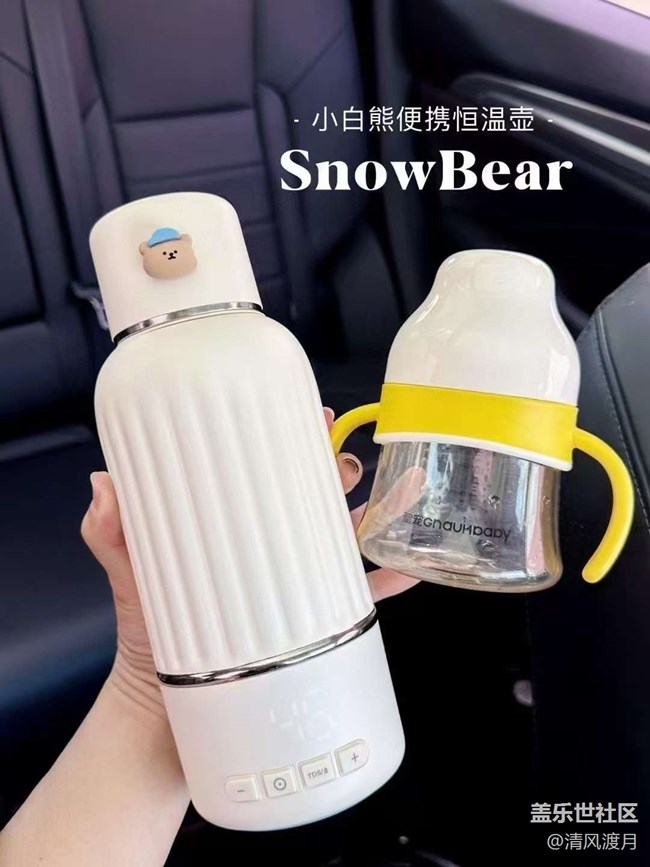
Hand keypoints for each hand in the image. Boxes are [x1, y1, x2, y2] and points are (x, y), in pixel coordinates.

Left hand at [81, 408, 418, 717]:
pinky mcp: (311, 624)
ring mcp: (294, 582)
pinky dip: (384, 584)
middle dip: (336, 472)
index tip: (310, 416)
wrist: (164, 709)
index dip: (291, 440)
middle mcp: (268, 547)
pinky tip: (408, 573)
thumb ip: (109, 532)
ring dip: (379, 514)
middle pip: (312, 497)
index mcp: (232, 526)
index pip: (265, 471)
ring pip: (344, 538)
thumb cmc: (149, 631)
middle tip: (344, 463)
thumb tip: (102, 484)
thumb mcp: (129, 573)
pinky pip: (355, 601)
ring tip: (402, 493)